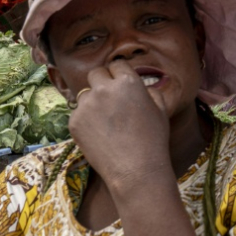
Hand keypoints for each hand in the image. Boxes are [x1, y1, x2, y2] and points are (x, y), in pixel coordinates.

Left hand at [68, 60, 171, 187]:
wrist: (136, 171)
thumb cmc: (153, 141)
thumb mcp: (161, 110)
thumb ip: (150, 91)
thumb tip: (141, 86)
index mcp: (128, 82)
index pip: (117, 64)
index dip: (120, 74)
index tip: (121, 84)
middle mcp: (104, 88)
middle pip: (96, 74)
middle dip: (102, 82)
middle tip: (111, 100)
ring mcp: (86, 105)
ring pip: (85, 94)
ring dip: (94, 102)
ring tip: (107, 123)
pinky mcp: (74, 121)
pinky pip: (78, 114)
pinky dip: (86, 121)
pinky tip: (100, 135)